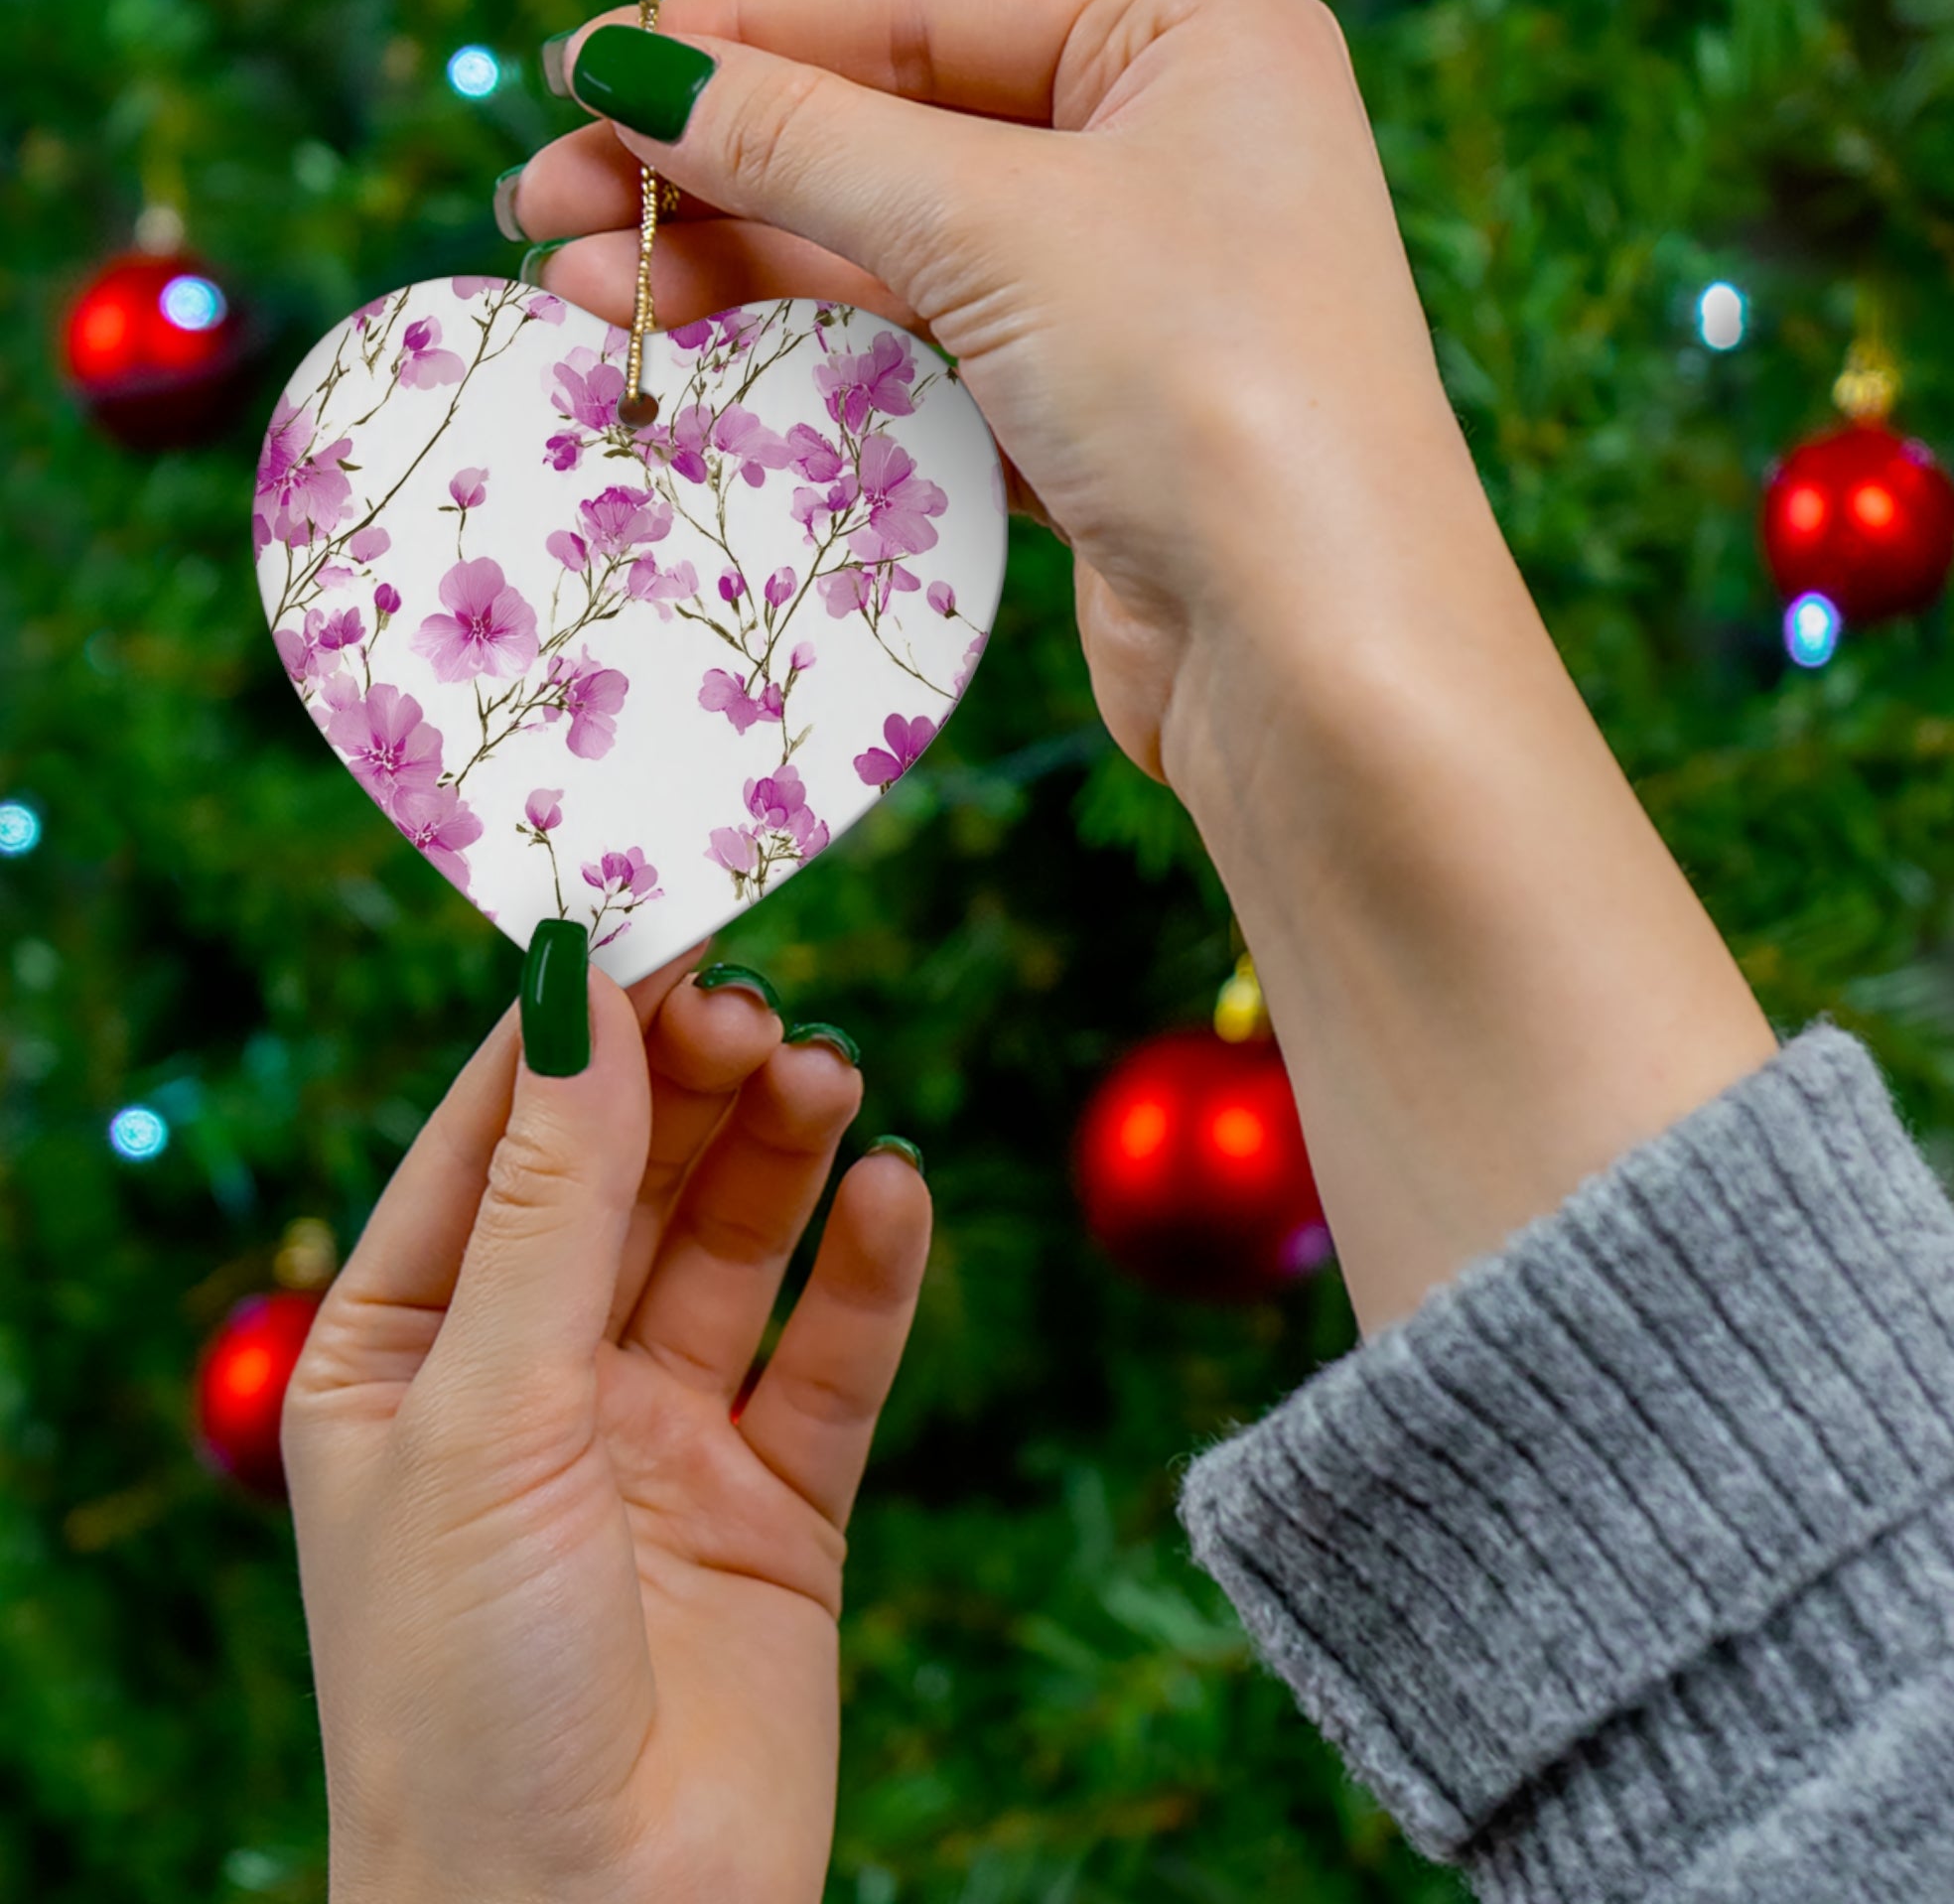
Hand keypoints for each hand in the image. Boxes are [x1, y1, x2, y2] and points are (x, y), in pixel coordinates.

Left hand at [283, 951, 929, 1903]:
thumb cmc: (467, 1688)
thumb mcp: (488, 1410)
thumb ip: (551, 1200)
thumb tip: (576, 988)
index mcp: (407, 1352)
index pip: (495, 1141)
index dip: (574, 1029)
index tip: (656, 916)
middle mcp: (534, 1381)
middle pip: (628, 1177)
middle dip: (690, 1085)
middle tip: (759, 1007)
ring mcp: (660, 1439)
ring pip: (733, 1248)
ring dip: (782, 1154)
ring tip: (829, 1077)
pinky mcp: (777, 1502)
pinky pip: (831, 1357)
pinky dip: (868, 1271)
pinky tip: (895, 1192)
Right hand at [509, 0, 1455, 787]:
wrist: (1319, 657)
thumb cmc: (1204, 387)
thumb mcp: (993, 225)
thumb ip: (803, 139)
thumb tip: (629, 67)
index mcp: (1191, 42)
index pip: (921, 9)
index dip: (740, 37)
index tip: (583, 70)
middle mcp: (1174, 154)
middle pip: (896, 131)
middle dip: (718, 168)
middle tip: (545, 205)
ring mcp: (1138, 296)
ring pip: (903, 254)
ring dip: (746, 268)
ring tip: (582, 292)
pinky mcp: (1101, 423)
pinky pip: (933, 357)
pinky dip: (822, 357)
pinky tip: (705, 359)